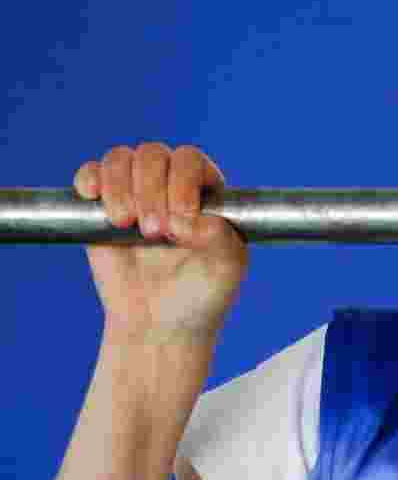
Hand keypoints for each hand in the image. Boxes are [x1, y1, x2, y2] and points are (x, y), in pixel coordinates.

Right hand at [73, 143, 248, 342]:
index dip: (182, 183)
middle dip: (150, 190)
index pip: (191, 161)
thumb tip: (191, 219)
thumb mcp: (226, 267)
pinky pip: (91, 174)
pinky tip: (92, 196)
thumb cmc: (201, 292)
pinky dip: (89, 179)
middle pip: (153, 155)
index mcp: (206, 190)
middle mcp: (171, 181)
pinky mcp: (102, 206)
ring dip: (120, 187)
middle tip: (153, 232)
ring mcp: (134, 191)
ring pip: (120, 159)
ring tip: (124, 224)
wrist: (160, 324)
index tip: (180, 223)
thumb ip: (220, 237)